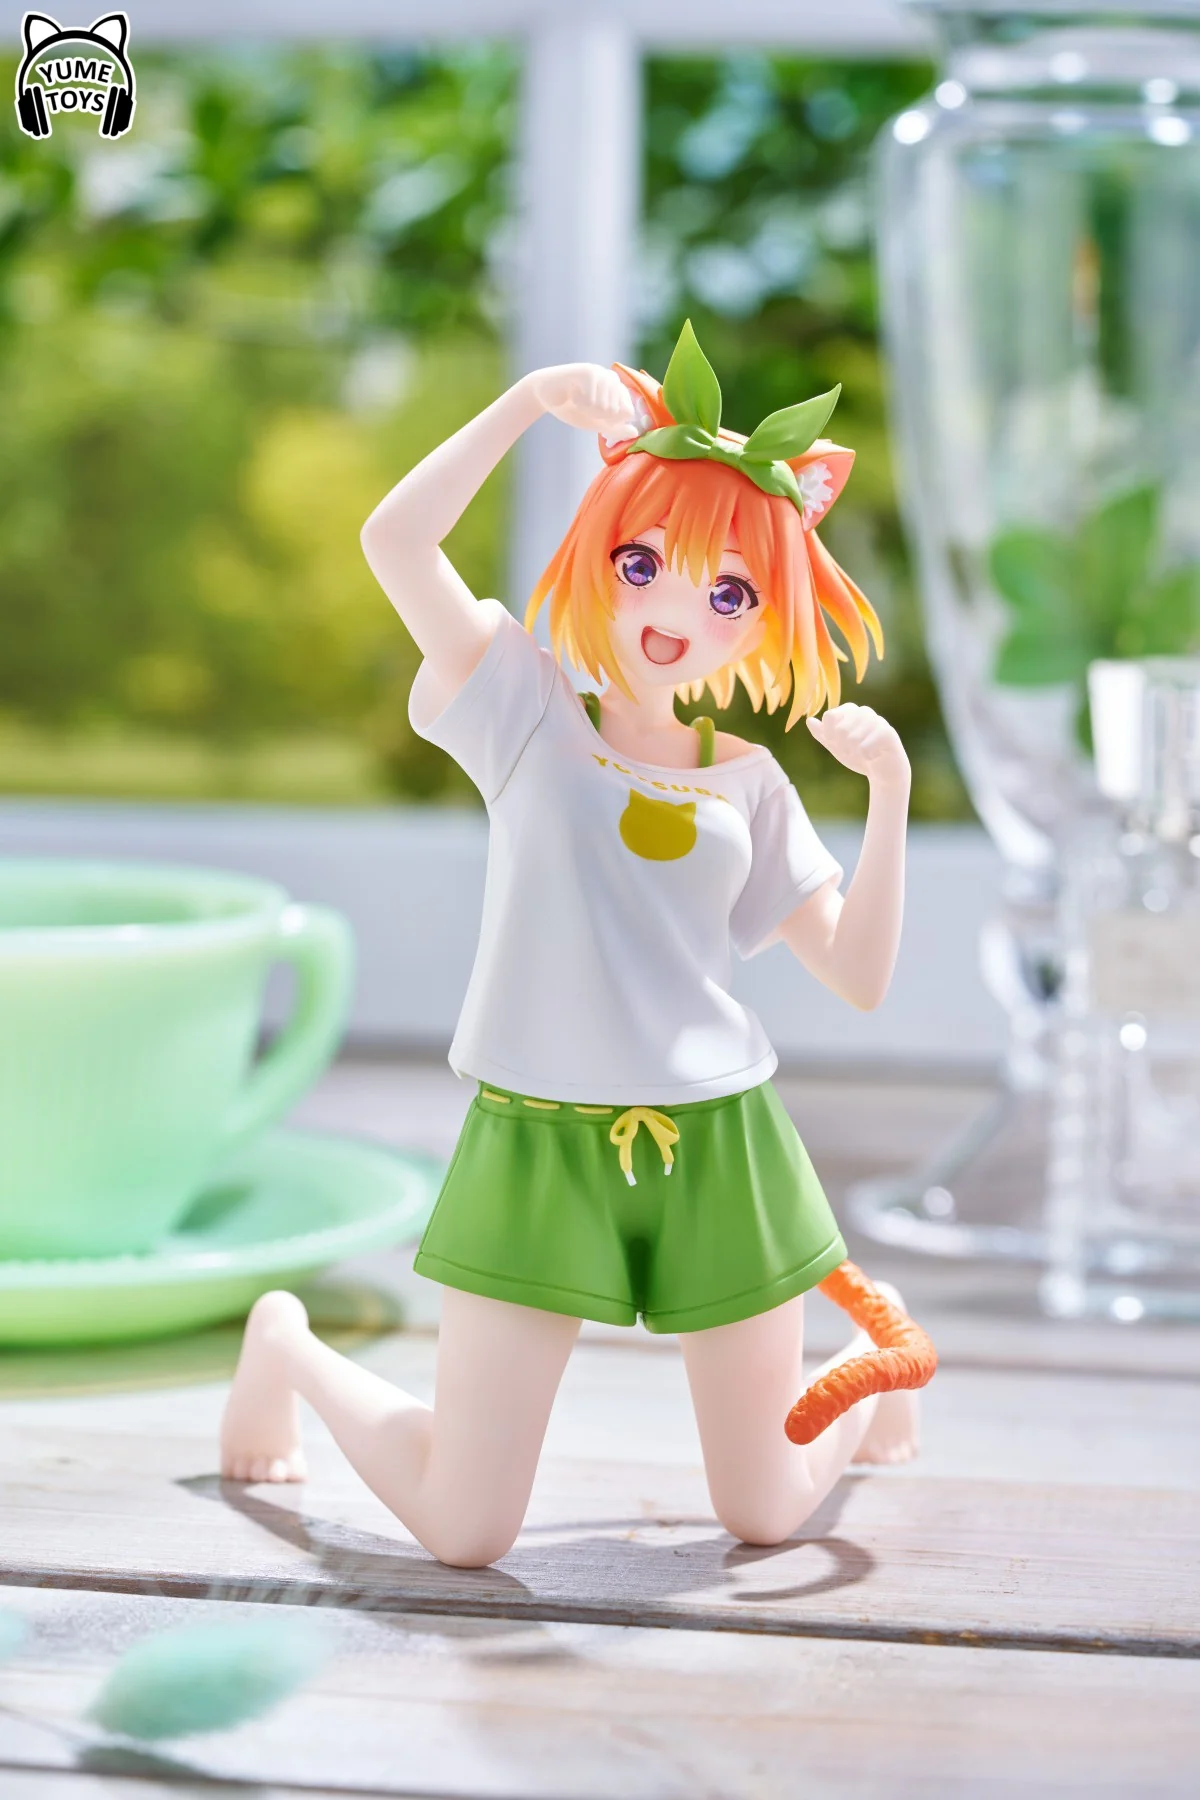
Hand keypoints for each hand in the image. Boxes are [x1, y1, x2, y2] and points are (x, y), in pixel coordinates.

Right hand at [523, 363, 640, 439]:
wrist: (545, 395)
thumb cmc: (573, 408)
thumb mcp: (596, 423)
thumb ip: (616, 429)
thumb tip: (635, 434)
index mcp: (618, 389)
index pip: (628, 413)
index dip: (612, 421)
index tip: (597, 414)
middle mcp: (612, 378)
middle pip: (615, 412)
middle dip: (596, 416)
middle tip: (583, 405)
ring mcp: (601, 373)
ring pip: (603, 408)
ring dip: (586, 410)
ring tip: (577, 399)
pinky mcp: (587, 371)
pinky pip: (590, 401)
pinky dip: (578, 403)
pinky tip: (571, 394)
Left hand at [807, 704, 909, 789]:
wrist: (883, 771)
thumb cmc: (859, 755)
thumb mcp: (836, 746)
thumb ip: (822, 733)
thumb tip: (809, 720)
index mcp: (851, 711)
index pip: (830, 716)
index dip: (830, 735)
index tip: (838, 743)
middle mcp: (864, 712)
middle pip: (840, 729)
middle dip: (844, 747)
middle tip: (855, 751)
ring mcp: (877, 721)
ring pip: (852, 738)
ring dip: (855, 752)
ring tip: (865, 754)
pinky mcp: (888, 733)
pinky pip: (865, 747)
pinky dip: (866, 757)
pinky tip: (873, 757)